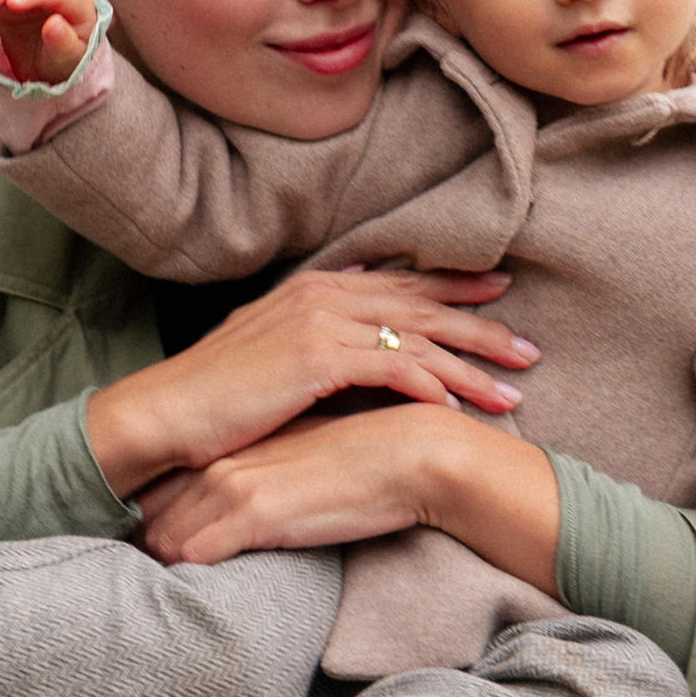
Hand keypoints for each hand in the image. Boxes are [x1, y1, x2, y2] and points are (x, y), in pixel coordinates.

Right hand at [84, 268, 538, 497]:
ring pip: (419, 338)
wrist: (165, 412)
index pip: (400, 284)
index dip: (454, 290)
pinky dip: (432, 385)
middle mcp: (325, 295)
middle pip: (422, 306)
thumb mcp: (267, 351)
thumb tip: (351, 330)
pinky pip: (394, 368)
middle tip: (530, 346)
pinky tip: (460, 408)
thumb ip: (314, 334)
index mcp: (316, 289)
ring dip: (472, 364)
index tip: (499, 297)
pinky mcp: (319, 360)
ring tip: (515, 389)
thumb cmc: (214, 394)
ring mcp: (322, 323)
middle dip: (481, 326)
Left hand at [134, 404, 559, 589]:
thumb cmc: (366, 468)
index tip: (154, 558)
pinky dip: (189, 578)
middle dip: (149, 555)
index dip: (153, 527)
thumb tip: (244, 523)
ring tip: (164, 605)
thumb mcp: (300, 467)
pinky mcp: (254, 511)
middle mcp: (221, 460)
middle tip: (146, 590)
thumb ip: (264, 485)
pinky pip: (194, 554)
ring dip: (165, 573)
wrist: (412, 455)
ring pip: (165, 539)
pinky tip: (197, 600)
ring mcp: (232, 483)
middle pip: (150, 518)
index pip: (159, 492)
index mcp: (230, 448)